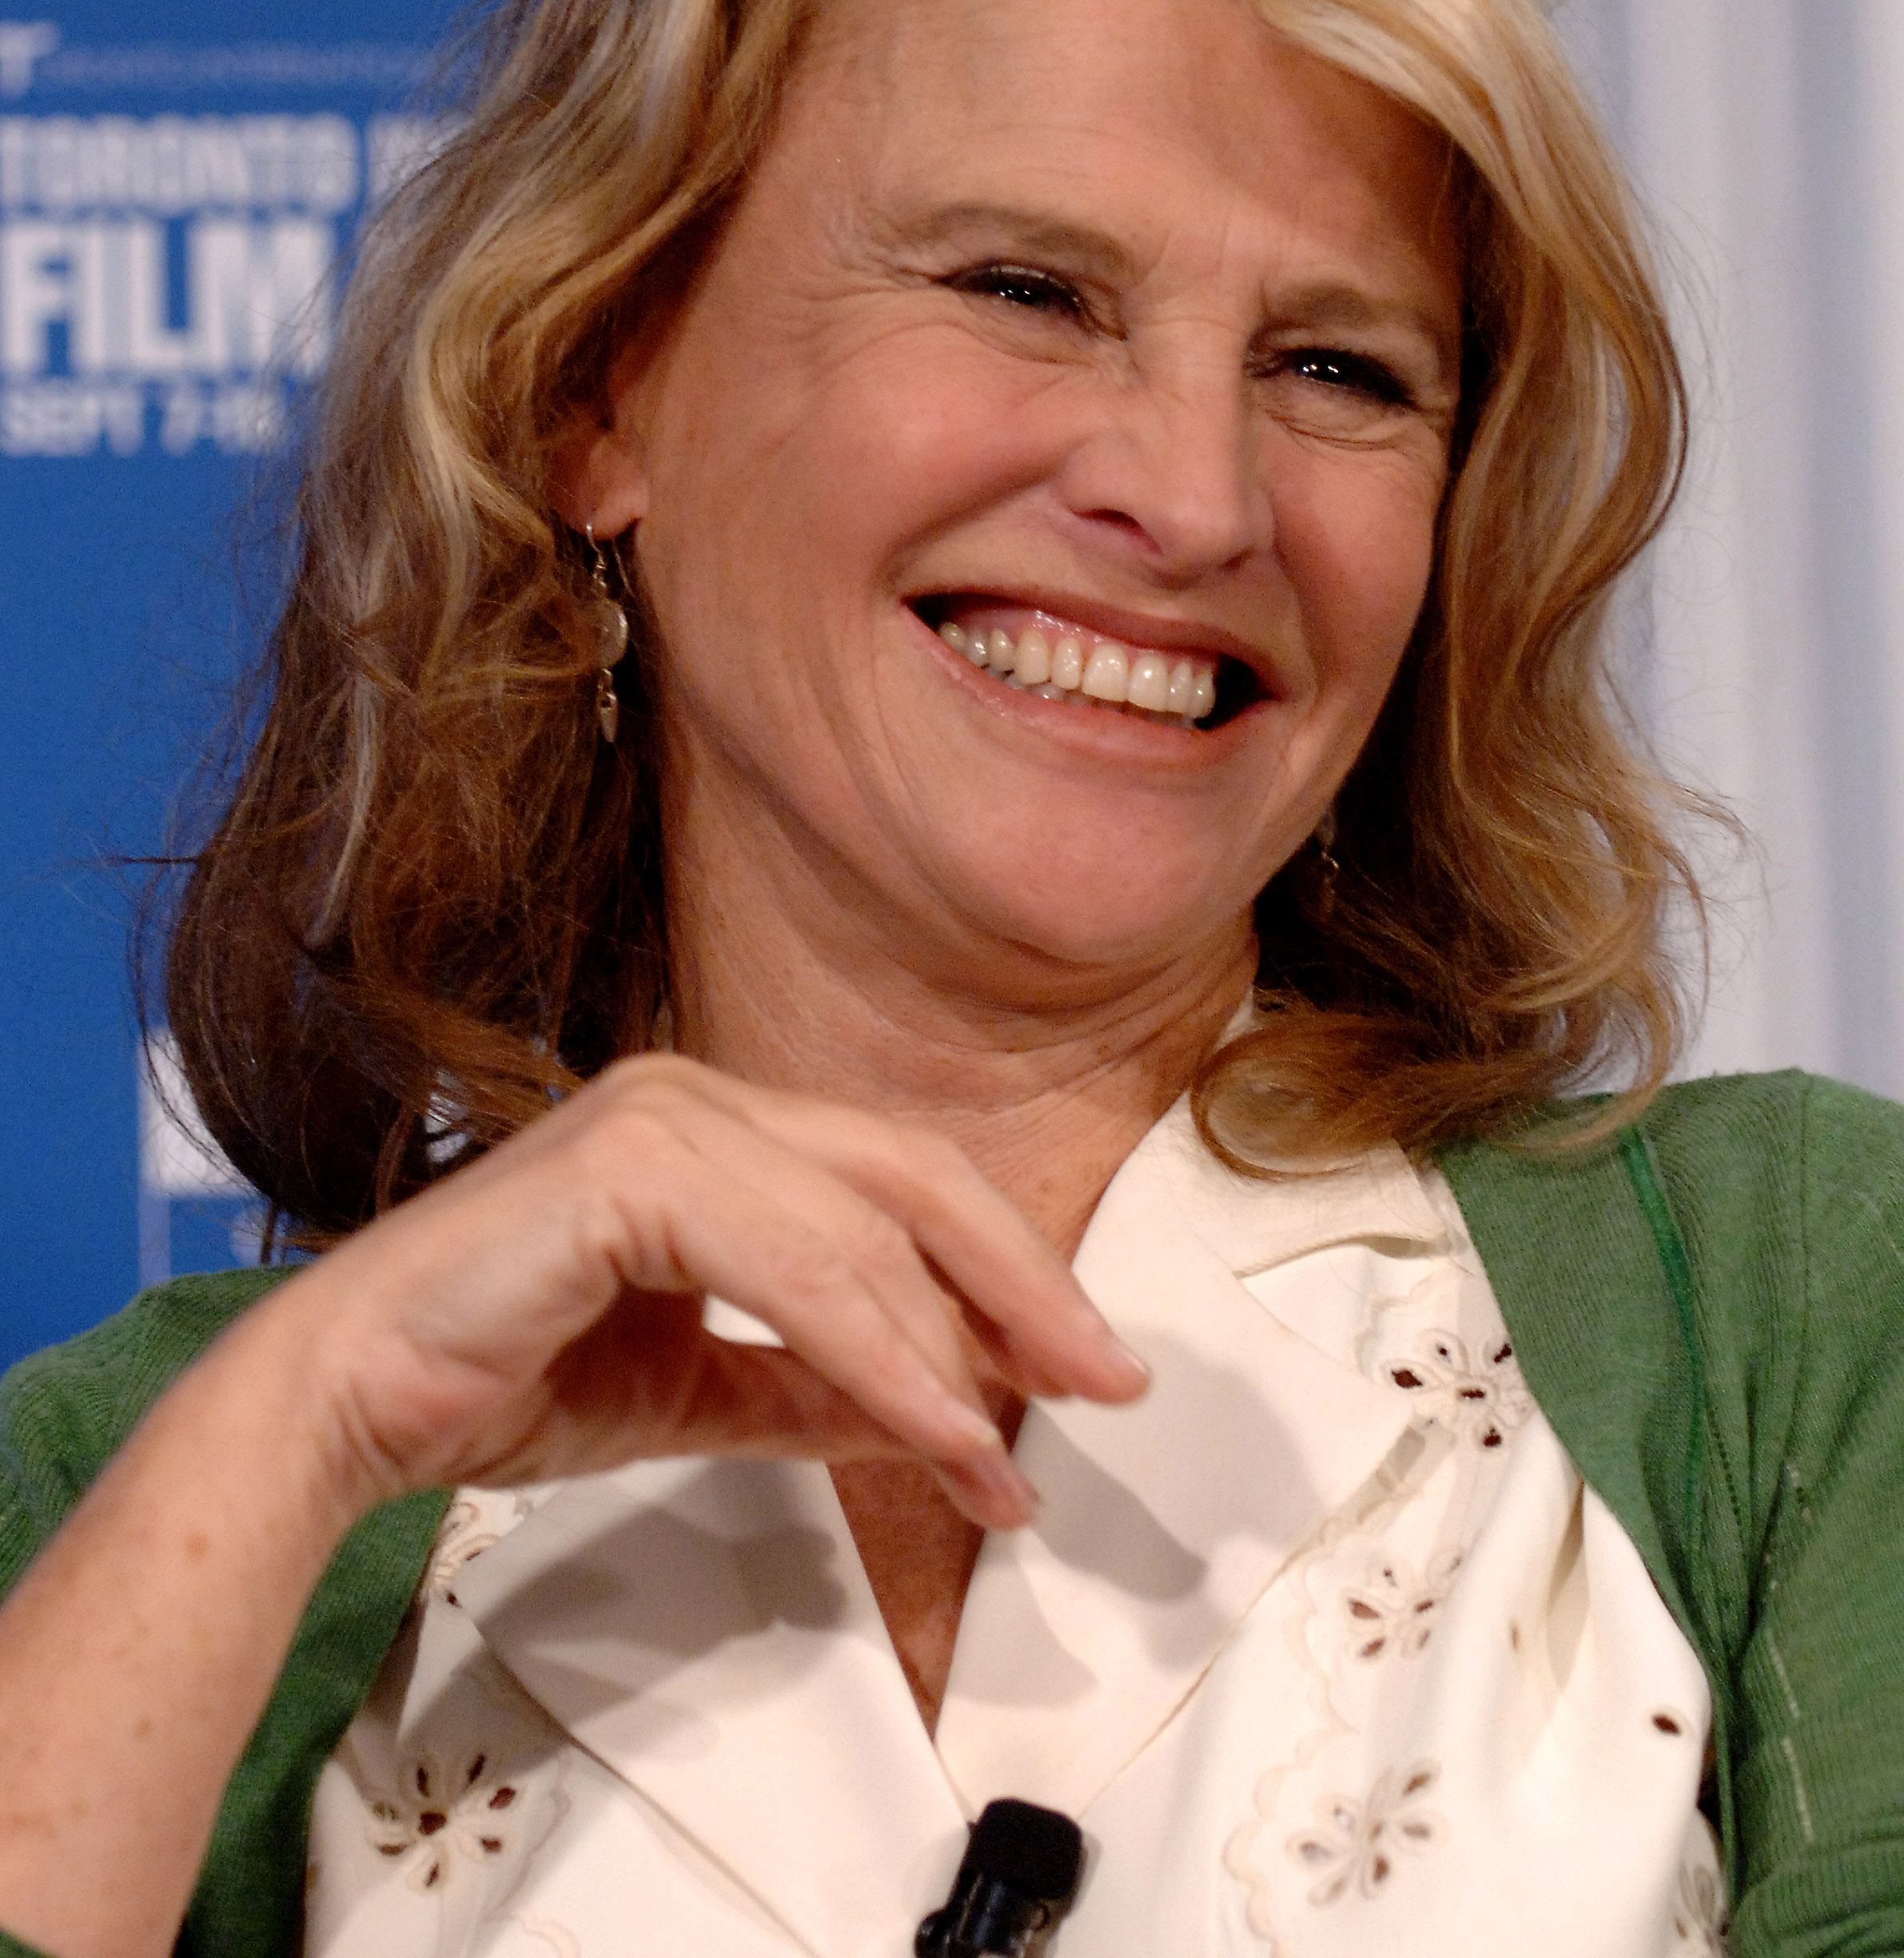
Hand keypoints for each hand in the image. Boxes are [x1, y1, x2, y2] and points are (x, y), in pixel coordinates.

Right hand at [274, 1054, 1148, 1530]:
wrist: (348, 1402)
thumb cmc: (504, 1377)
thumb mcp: (697, 1392)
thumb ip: (814, 1390)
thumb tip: (942, 1420)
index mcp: (720, 1131)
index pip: (900, 1184)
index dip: (1003, 1272)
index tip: (1080, 1368)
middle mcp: (702, 1098)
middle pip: (914, 1177)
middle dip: (1021, 1285)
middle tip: (1107, 1382)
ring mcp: (666, 1117)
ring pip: (865, 1228)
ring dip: (953, 1352)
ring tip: (1006, 1461)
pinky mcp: (631, 1168)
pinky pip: (797, 1266)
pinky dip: (880, 1354)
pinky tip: (937, 1432)